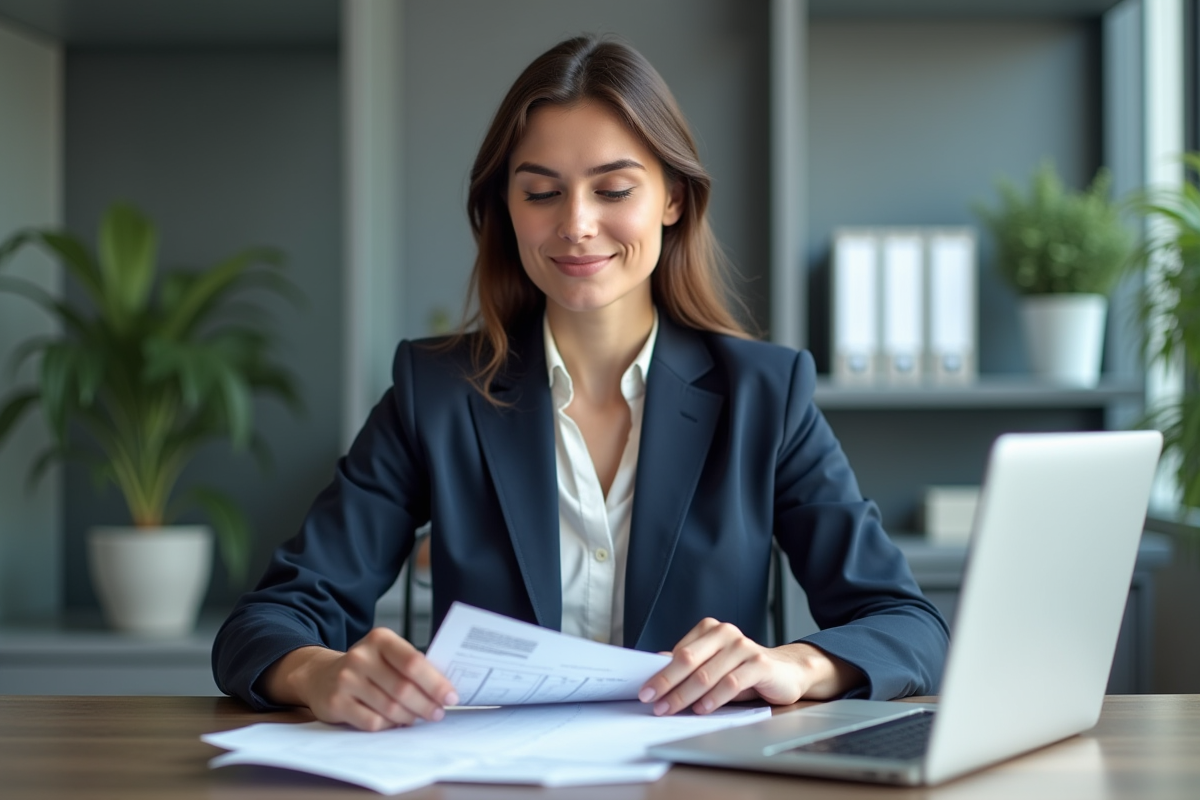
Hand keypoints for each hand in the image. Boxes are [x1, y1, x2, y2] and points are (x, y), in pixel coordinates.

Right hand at [261, 627, 459, 730]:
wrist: (320, 676)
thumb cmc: (366, 667)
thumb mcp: (386, 655)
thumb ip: (410, 666)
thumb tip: (444, 689)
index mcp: (380, 639)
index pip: (413, 662)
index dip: (435, 682)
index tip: (451, 697)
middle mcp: (361, 656)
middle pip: (403, 688)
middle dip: (426, 704)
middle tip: (438, 713)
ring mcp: (346, 680)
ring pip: (390, 707)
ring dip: (409, 717)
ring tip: (418, 718)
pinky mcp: (336, 703)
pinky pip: (372, 722)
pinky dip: (388, 725)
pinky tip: (394, 722)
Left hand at [637, 618, 863, 715]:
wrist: (785, 672)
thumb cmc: (743, 671)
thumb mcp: (713, 666)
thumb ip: (689, 666)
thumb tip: (654, 669)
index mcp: (711, 630)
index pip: (679, 653)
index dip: (660, 673)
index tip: (645, 691)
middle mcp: (726, 634)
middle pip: (689, 660)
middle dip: (667, 683)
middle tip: (653, 702)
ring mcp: (744, 647)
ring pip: (708, 673)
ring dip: (686, 694)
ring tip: (671, 709)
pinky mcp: (760, 664)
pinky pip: (731, 682)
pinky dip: (714, 697)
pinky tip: (702, 709)